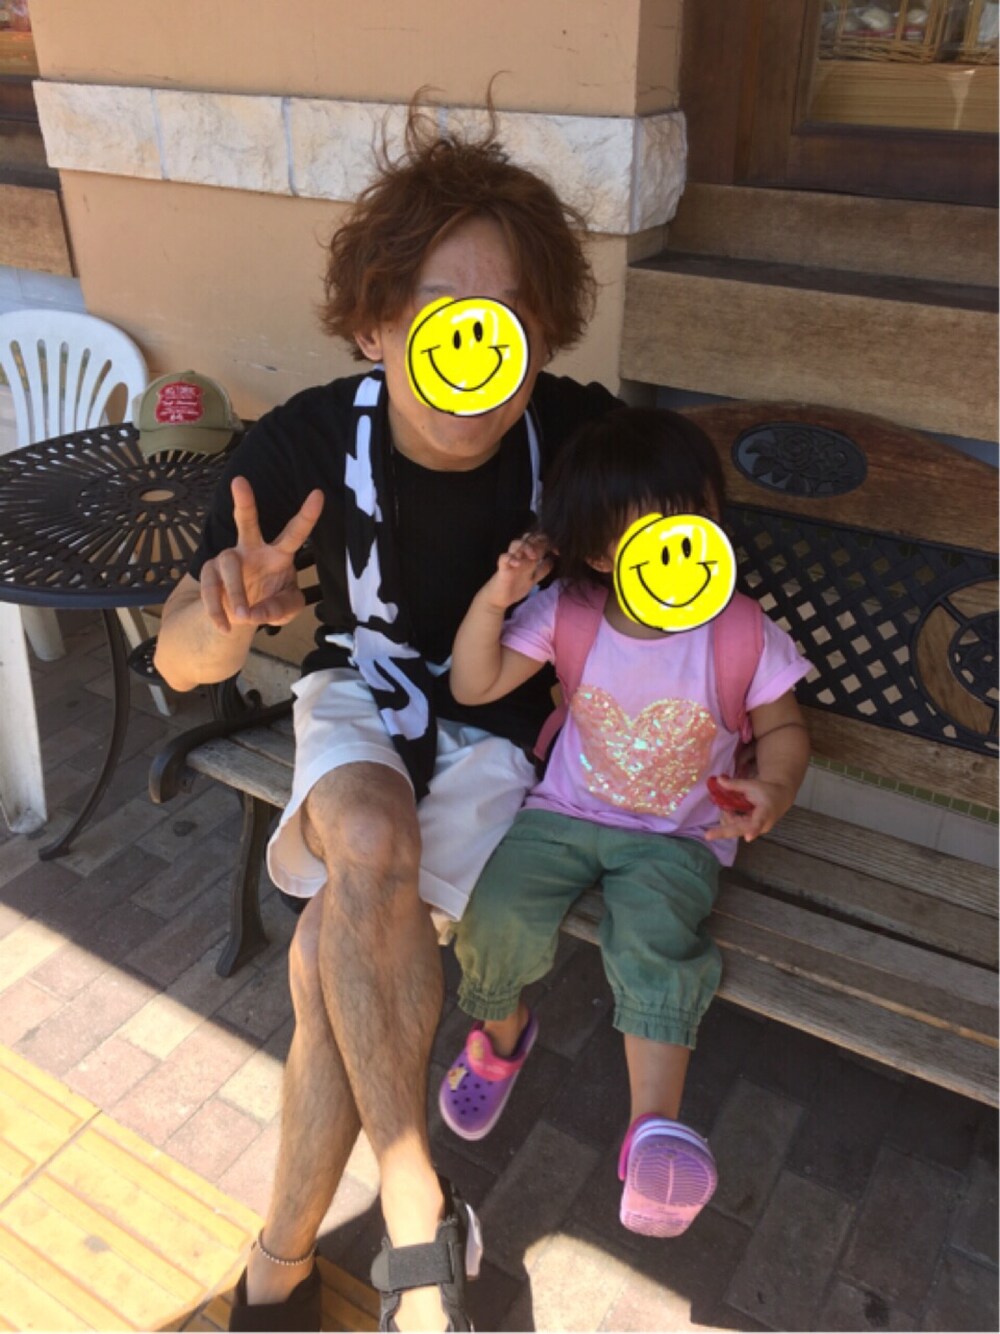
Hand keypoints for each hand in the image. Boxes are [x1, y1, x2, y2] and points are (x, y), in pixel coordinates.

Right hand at [199, 476, 324, 631]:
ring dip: (237, 593)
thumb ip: (283, 609)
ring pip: (229, 565)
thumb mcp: (287, 608)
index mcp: (278, 554)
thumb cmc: (270, 602)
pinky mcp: (208, 572)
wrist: (239, 617)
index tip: (318, 494)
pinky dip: (217, 611)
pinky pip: (210, 588)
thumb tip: (257, 613)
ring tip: (244, 616)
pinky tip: (225, 626)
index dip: (307, 515)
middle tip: (239, 481)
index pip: (295, 533)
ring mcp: (228, 558)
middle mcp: (252, 549)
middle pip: (247, 523)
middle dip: (244, 502)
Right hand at [482, 534, 552, 611]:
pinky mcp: (502, 568)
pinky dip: (510, 558)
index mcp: (528, 557)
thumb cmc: (515, 587)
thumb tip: (552, 561)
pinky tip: (517, 564)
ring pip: (515, 543)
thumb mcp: (533, 579)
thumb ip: (542, 570)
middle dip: (538, 541)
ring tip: (534, 556)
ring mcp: (511, 561)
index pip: (538, 541)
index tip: (556, 552)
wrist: (499, 599)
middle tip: (544, 550)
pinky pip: (503, 558)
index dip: (548, 543)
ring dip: (526, 547)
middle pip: (528, 538)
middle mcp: (520, 556)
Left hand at [704, 775, 795, 843]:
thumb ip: (735, 784)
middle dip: (723, 832)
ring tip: (729, 804)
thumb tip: (718, 780)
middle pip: (740, 829)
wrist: (779, 799)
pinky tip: (730, 809)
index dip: (753, 830)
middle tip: (708, 835)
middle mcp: (760, 826)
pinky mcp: (748, 830)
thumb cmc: (766, 791)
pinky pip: (733, 826)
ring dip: (726, 816)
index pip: (758, 822)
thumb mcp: (752, 785)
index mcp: (765, 813)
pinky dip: (729, 817)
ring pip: (733, 827)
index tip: (748, 837)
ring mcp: (753, 830)